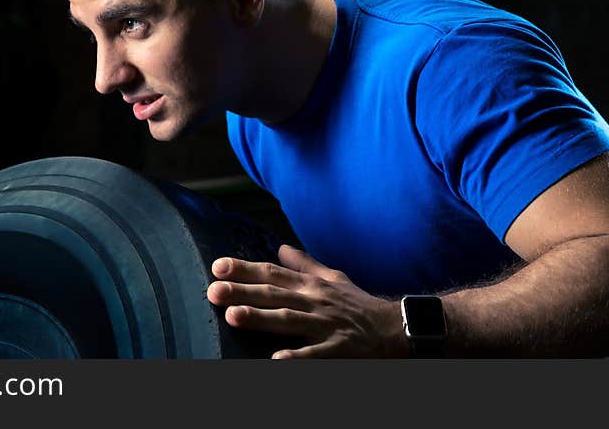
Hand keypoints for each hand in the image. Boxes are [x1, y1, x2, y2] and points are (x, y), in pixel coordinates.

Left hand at [207, 244, 406, 357]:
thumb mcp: (332, 278)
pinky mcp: (339, 348)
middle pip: (274, 294)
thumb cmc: (358, 303)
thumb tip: (281, 247)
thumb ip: (304, 264)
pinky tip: (277, 361)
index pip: (272, 273)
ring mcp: (326, 324)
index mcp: (310, 285)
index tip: (217, 267)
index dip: (244, 269)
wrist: (395, 327)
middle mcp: (314, 301)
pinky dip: (298, 357)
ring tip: (234, 317)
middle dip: (243, 291)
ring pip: (289, 319)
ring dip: (261, 318)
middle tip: (214, 291)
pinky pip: (316, 354)